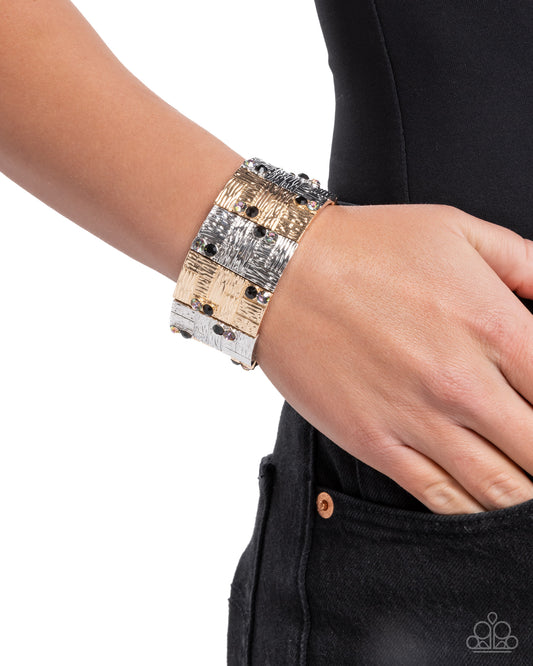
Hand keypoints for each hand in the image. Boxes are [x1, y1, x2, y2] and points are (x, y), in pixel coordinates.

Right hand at [255, 202, 532, 513]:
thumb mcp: (459, 230)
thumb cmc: (367, 247)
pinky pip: (440, 498)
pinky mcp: (374, 442)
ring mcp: (416, 418)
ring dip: (523, 497)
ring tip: (525, 488)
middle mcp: (461, 382)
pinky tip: (485, 507)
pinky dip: (474, 512)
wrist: (281, 272)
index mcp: (493, 326)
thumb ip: (526, 264)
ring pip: (499, 489)